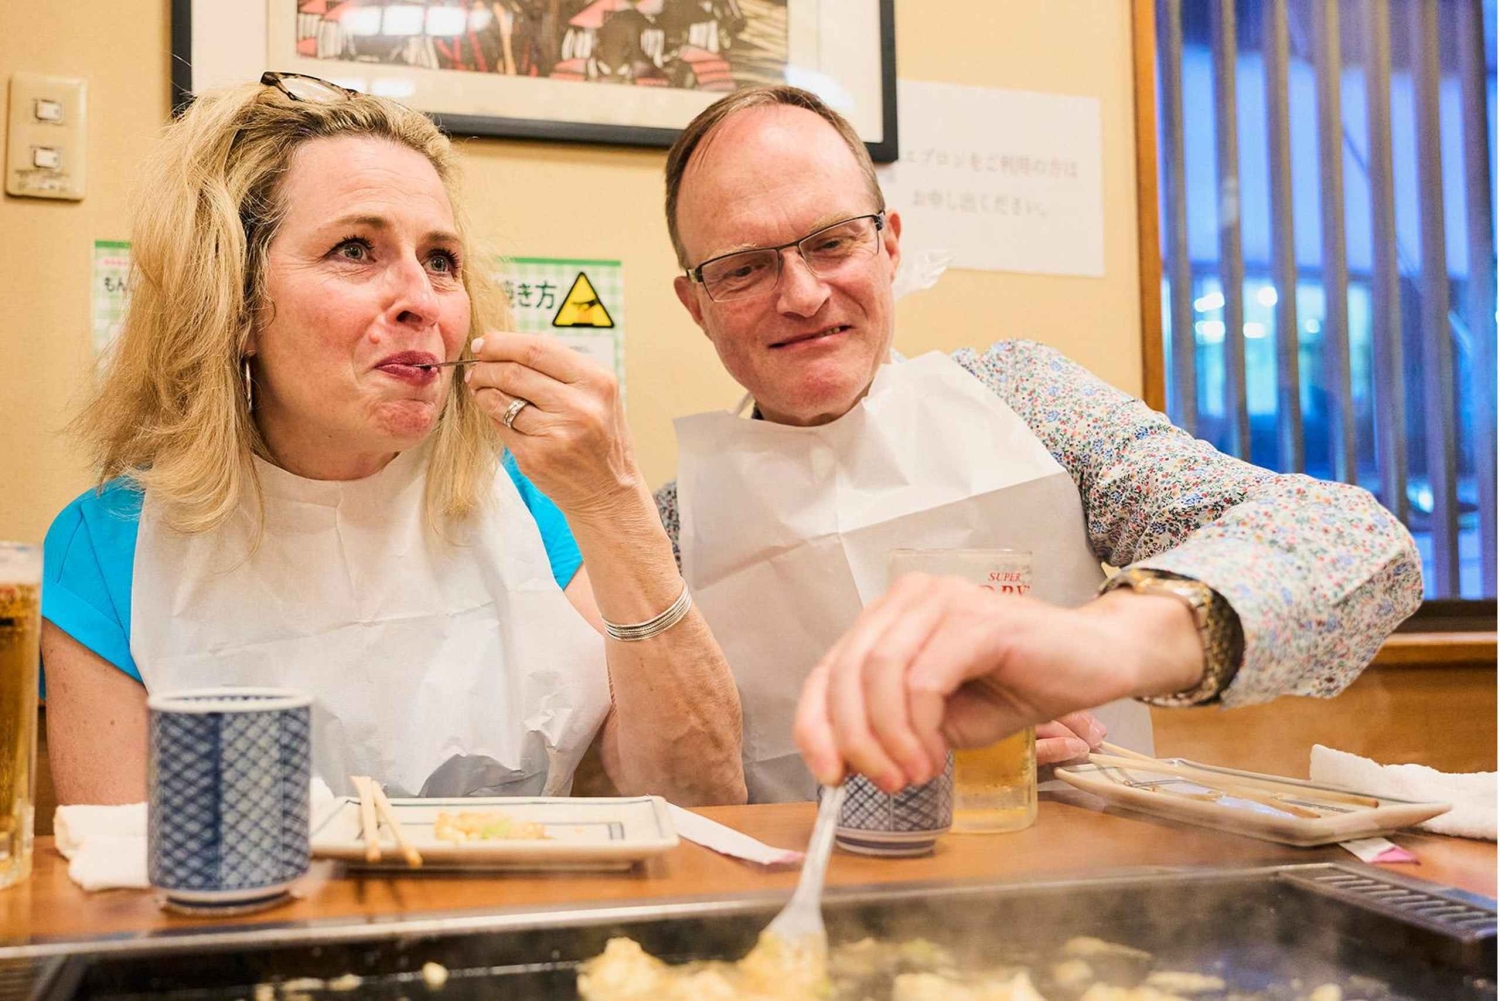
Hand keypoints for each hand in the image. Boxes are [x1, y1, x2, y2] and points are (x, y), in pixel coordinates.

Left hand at [465, 332, 640, 517]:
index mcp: (597, 382)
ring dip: (482, 389)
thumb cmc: (599, 437)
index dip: (502, 343)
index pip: (537, 348)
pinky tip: (494, 411)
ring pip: (501, 398)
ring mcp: (557, 433)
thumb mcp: (598, 396)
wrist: (607, 490)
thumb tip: (510, 343)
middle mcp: (580, 406)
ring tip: (479, 387)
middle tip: (475, 368)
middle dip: (485, 366)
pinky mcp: (536, 456)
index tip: (484, 344)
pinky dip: (490, 413)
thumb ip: (562, 368)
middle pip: (514, 371)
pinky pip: (500, 424)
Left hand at [792, 574, 1202, 791]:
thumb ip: (894, 730)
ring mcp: (941, 601)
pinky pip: (923, 679)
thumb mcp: (943, 720)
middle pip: (844, 672)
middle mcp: (908, 598)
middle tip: (882, 783)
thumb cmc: (1021, 686)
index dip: (816, 726)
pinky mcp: (975, 618)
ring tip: (913, 773)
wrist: (1096, 662)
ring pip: (878, 673)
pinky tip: (936, 755)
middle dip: (854, 740)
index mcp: (890, 617)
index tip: (828, 777)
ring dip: (887, 738)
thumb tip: (849, 763)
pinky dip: (918, 726)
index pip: (827, 670)